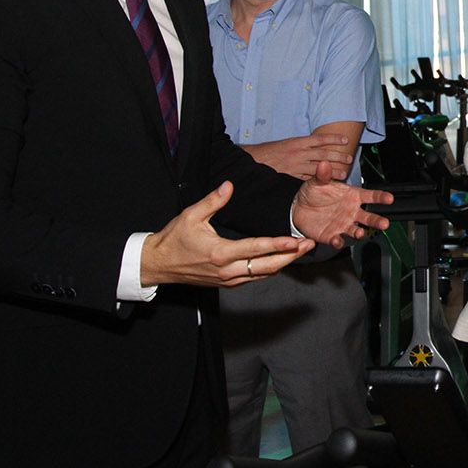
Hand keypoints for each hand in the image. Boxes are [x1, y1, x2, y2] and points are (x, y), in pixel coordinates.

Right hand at [141, 180, 315, 286]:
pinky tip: (281, 259)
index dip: (277, 245)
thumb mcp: (190, 216)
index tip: (295, 240)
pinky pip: (254, 277)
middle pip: (267, 267)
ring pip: (263, 274)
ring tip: (301, 250)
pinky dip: (270, 269)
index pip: (255, 249)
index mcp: (220, 253)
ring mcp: (227, 279)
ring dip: (283, 263)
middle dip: (290, 256)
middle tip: (309, 245)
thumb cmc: (173, 239)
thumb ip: (212, 201)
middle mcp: (226, 270)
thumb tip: (229, 184)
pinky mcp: (226, 283)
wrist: (158, 265)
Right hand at [244, 134, 352, 180]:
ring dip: (332, 171)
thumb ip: (300, 146)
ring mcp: (295, 166)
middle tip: (349, 159)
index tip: (345, 140)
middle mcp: (298, 153)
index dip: (333, 139)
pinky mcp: (291, 177)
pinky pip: (307, 179)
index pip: (319, 139)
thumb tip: (315, 146)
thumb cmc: (268, 152)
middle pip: (323, 154)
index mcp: (297, 142)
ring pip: (318, 168)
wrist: (251, 161)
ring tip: (344, 173)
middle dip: (338, 157)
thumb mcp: (286, 144)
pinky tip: (326, 183)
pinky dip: (317, 180)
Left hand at [290, 160, 393, 246]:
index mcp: (353, 196)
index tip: (390, 198)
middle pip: (369, 217)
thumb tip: (324, 164)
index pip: (370, 196)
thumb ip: (323, 174)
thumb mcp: (318, 181)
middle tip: (384, 223)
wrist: (299, 207)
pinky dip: (338, 241)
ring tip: (360, 233)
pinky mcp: (332, 235)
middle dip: (377, 221)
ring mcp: (344, 225)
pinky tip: (337, 240)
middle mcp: (352, 212)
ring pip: (357, 230)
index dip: (381, 197)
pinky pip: (338, 240)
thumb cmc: (314, 191)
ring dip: (360, 233)